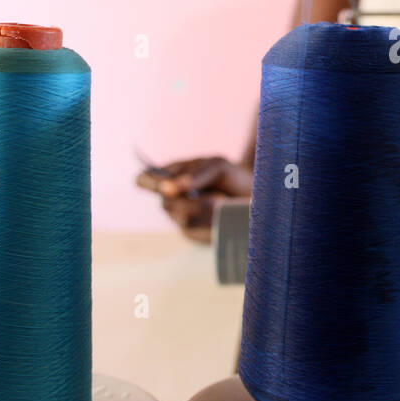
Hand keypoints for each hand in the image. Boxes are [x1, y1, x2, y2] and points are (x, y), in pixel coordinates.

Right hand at [135, 156, 252, 243]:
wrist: (255, 194)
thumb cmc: (231, 176)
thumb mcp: (217, 166)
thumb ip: (195, 174)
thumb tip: (171, 187)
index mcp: (170, 176)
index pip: (144, 179)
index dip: (150, 183)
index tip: (168, 185)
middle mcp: (171, 199)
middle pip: (166, 203)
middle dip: (192, 201)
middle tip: (218, 197)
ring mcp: (181, 218)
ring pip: (183, 220)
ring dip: (206, 212)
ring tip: (225, 204)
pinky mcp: (195, 234)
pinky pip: (198, 233)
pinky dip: (213, 224)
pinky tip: (225, 217)